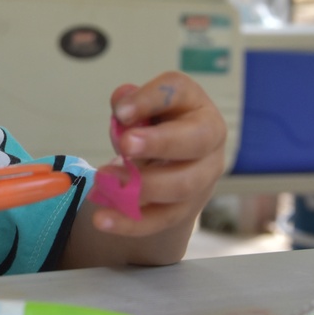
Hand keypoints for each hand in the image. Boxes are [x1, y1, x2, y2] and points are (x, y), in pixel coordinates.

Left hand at [92, 71, 226, 237]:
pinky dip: (132, 222)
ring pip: (182, 185)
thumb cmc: (153, 126)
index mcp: (194, 104)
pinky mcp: (188, 208)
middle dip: (160, 143)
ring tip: (104, 181)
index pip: (179, 92)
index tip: (120, 112)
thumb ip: (130, 104)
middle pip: (195, 141)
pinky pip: (163, 219)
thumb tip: (122, 104)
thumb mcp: (140, 109)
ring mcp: (204, 176)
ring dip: (142, 186)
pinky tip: (104, 219)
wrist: (168, 165)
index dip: (151, 99)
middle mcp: (209, 138)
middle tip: (125, 144)